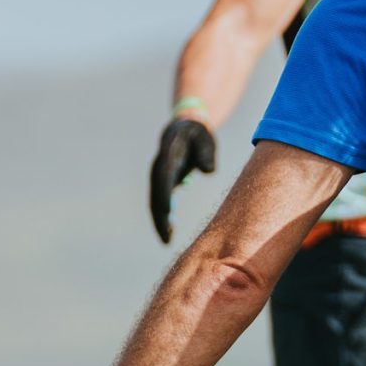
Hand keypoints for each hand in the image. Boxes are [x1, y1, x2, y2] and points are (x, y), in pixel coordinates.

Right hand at [148, 116, 217, 242]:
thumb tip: (208, 171)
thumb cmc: (198, 133)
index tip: (168, 212)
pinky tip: (169, 232)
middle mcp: (160, 166)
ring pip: (156, 200)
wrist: (185, 126)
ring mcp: (160, 175)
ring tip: (166, 240)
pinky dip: (164, 216)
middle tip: (165, 236)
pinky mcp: (164, 182)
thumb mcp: (204, 137)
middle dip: (159, 215)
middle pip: (157, 192)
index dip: (165, 194)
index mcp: (169, 153)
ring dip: (160, 219)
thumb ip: (206, 152)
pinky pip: (162, 201)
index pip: (164, 176)